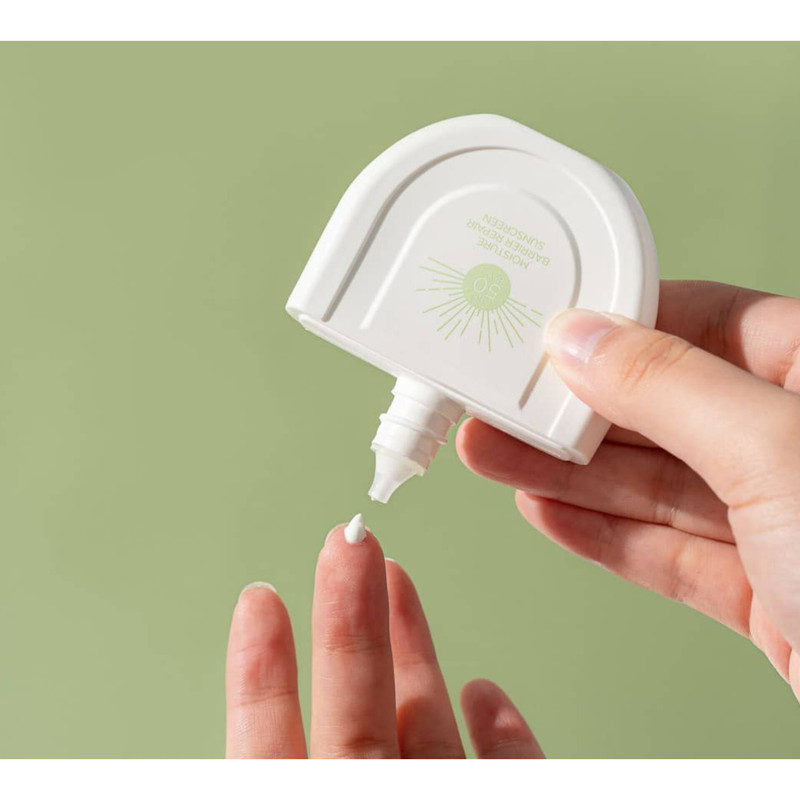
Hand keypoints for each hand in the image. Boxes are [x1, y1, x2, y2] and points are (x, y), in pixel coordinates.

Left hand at [225, 523, 543, 757]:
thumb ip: (279, 762)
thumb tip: (244, 740)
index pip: (270, 745)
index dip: (261, 673)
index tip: (259, 598)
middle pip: (357, 710)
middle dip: (351, 616)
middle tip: (347, 542)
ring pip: (424, 731)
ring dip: (415, 652)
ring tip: (398, 580)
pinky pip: (508, 773)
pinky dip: (503, 734)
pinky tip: (486, 694)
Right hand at [458, 281, 799, 699]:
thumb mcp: (779, 450)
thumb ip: (669, 387)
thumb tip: (584, 338)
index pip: (701, 322)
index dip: (615, 323)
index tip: (543, 328)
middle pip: (662, 406)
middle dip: (570, 408)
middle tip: (497, 398)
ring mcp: (783, 518)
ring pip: (653, 481)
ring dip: (565, 472)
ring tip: (493, 452)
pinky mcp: (764, 588)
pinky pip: (666, 549)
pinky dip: (602, 535)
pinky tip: (547, 511)